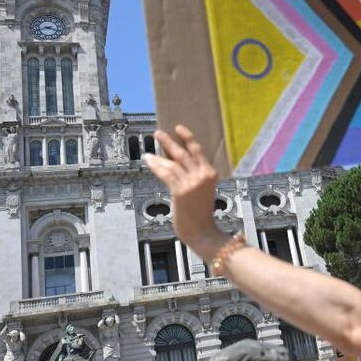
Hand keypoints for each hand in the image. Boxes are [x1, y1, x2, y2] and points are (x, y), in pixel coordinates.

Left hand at [145, 126, 224, 259]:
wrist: (202, 231)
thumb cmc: (200, 213)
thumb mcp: (202, 191)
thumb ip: (193, 176)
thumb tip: (173, 162)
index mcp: (212, 173)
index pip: (198, 151)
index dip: (188, 138)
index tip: (179, 128)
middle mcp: (202, 176)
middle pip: (183, 153)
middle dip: (169, 142)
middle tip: (158, 133)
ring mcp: (192, 183)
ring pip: (173, 162)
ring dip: (159, 154)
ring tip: (149, 149)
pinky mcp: (180, 191)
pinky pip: (165, 173)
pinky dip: (156, 165)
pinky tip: (149, 160)